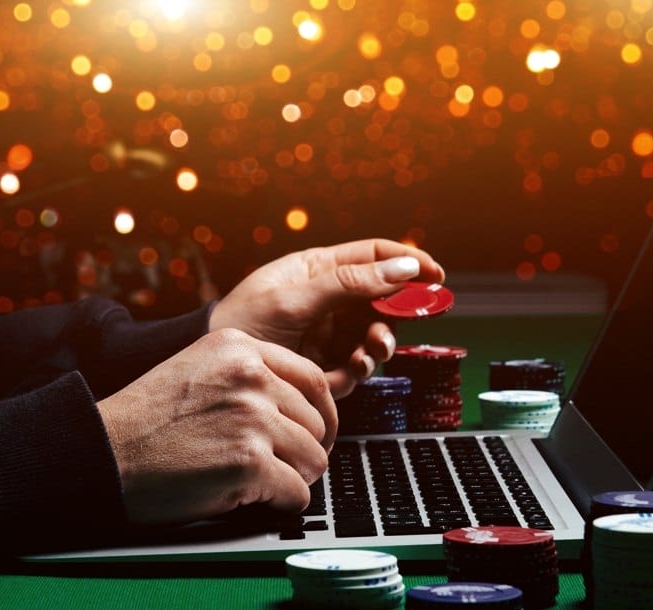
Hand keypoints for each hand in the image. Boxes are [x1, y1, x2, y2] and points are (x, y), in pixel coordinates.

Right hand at [95, 328, 335, 524]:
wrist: (103, 452)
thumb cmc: (146, 420)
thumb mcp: (198, 368)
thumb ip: (248, 375)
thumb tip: (300, 405)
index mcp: (240, 348)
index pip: (314, 378)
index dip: (321, 413)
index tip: (316, 432)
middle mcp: (251, 376)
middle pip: (316, 422)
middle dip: (304, 450)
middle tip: (281, 466)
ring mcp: (252, 418)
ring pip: (314, 458)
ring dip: (294, 478)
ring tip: (262, 483)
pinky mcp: (250, 462)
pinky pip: (296, 493)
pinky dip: (282, 504)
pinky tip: (255, 500)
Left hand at [209, 239, 444, 397]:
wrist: (216, 370)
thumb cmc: (244, 321)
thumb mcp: (296, 296)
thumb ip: (350, 282)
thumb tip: (404, 268)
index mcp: (319, 270)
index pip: (373, 257)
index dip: (408, 262)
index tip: (436, 275)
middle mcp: (329, 301)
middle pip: (383, 298)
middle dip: (399, 309)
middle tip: (413, 317)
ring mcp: (328, 336)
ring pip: (375, 335)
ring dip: (382, 341)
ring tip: (374, 346)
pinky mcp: (324, 369)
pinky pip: (358, 367)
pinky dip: (362, 367)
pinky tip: (354, 366)